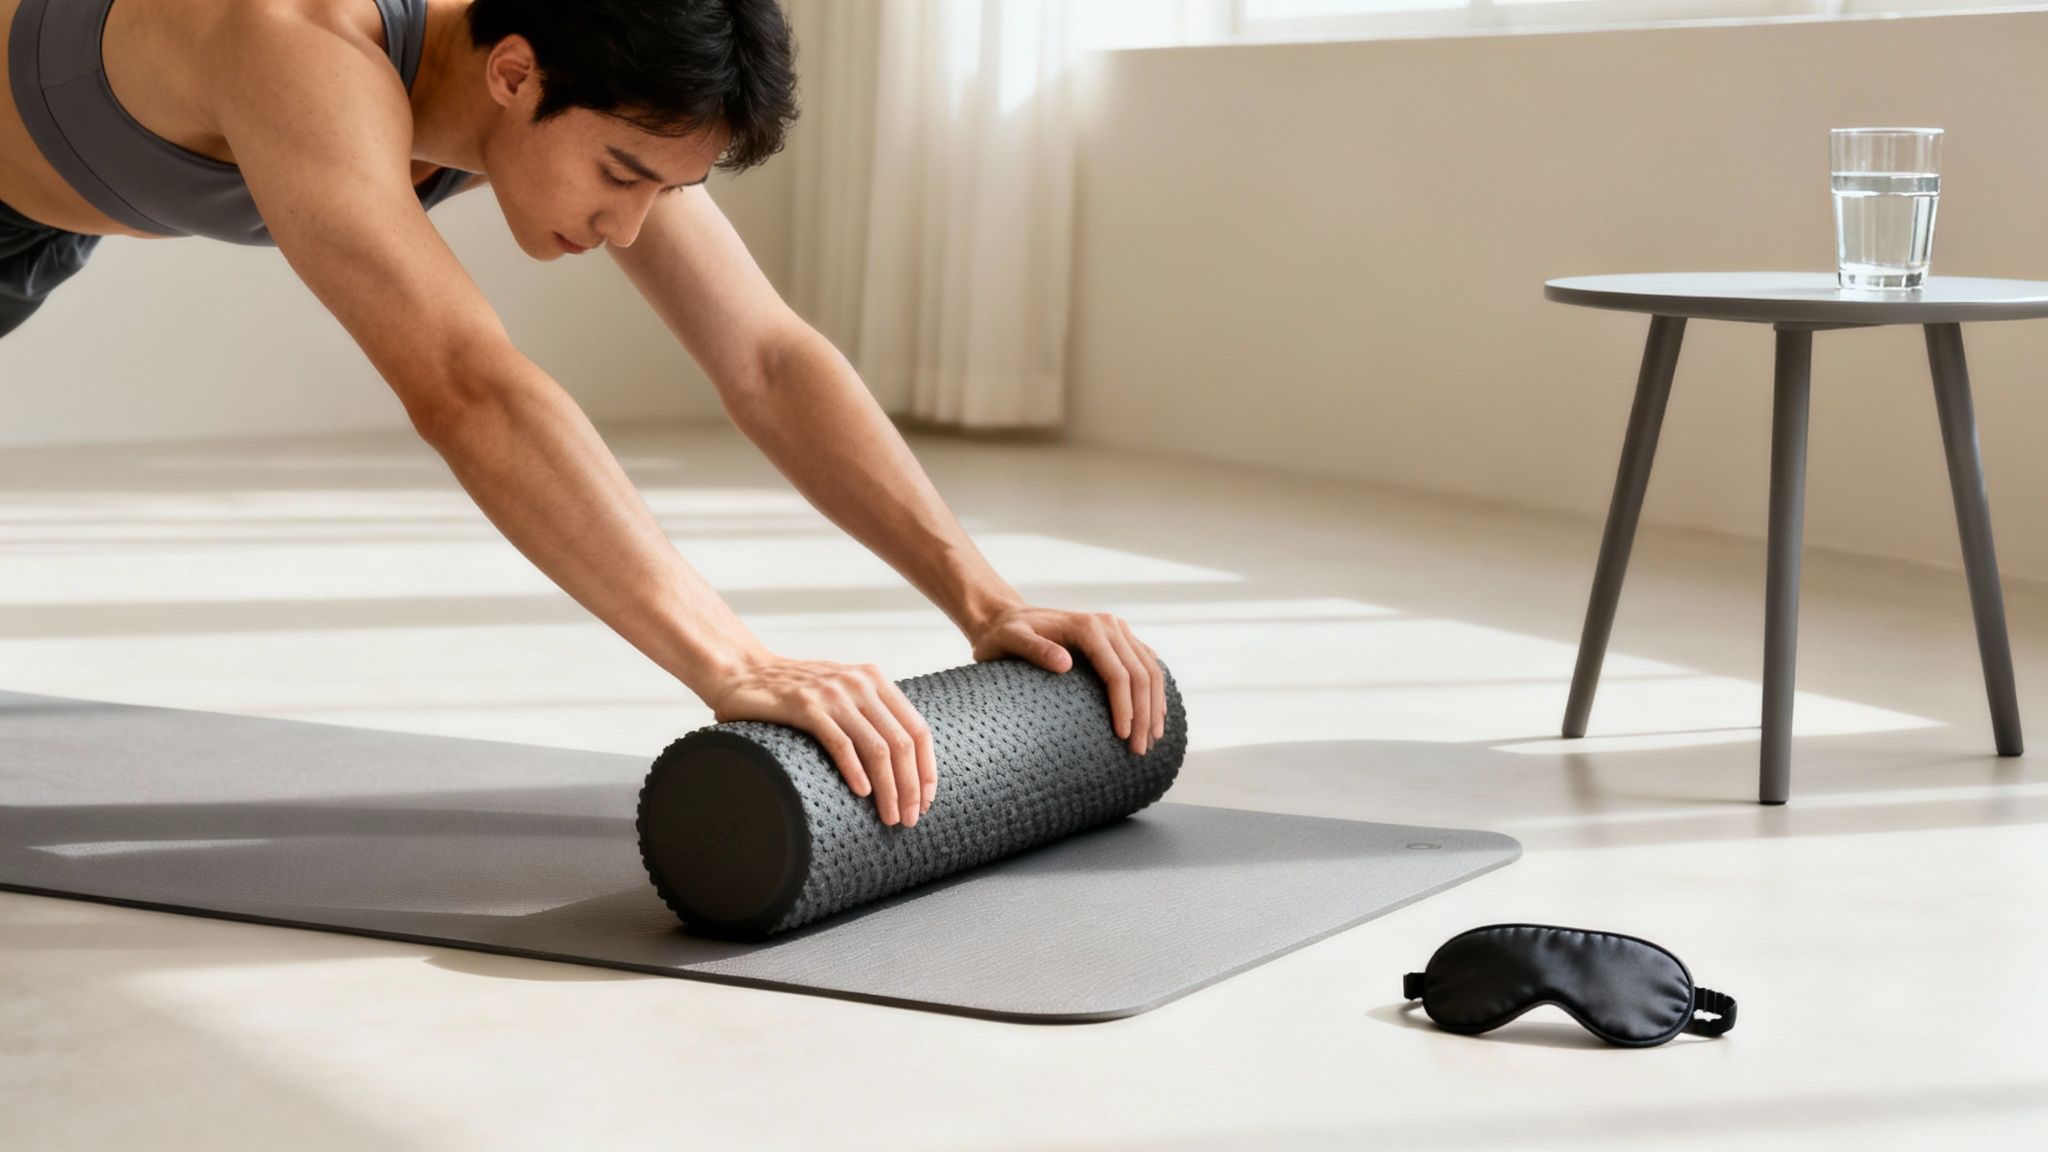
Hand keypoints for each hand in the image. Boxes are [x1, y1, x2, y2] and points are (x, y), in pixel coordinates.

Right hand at [705, 653, 936, 827]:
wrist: (741, 672)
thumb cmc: (792, 693)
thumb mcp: (840, 693)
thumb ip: (868, 713)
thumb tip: (902, 764)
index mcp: (874, 680)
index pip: (917, 729)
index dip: (927, 769)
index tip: (927, 801)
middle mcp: (860, 683)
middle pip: (902, 743)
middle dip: (912, 787)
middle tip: (909, 819)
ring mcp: (833, 693)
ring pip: (877, 747)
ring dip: (889, 788)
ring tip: (889, 817)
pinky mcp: (804, 705)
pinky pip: (840, 742)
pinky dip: (855, 770)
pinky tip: (862, 793)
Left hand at [965, 603, 1166, 755]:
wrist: (1008, 617)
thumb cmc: (1005, 635)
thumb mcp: (1011, 641)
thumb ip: (1034, 650)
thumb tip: (1065, 665)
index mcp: (1088, 627)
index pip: (1118, 673)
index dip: (1124, 707)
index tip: (1123, 737)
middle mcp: (1109, 624)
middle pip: (1140, 674)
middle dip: (1144, 714)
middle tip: (1139, 750)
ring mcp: (1117, 629)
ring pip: (1150, 669)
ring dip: (1154, 706)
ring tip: (1151, 740)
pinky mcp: (1119, 638)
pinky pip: (1146, 663)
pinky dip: (1153, 691)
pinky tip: (1152, 715)